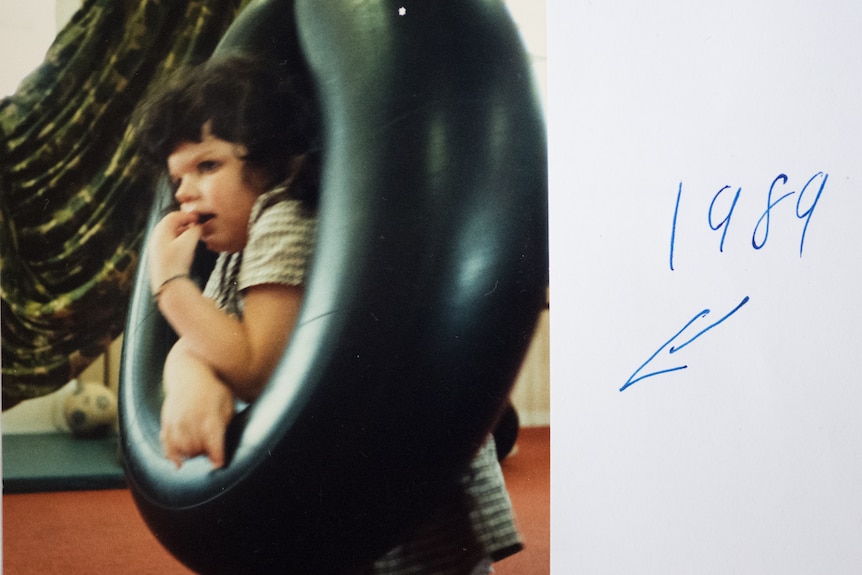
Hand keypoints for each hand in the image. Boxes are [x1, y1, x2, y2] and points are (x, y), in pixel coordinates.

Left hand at [148, 210, 201, 294]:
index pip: (173, 216)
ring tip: (192, 236)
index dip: (187, 215)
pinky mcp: (158, 257)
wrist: (168, 284)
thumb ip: (195, 230)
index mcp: (161, 231)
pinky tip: (185, 247)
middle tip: (195, 225)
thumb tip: (198, 227)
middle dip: (184, 223)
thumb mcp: (189, 242)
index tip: (197, 218)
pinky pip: (168, 243)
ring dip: (181, 232)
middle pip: (170, 224)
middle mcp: (155, 238)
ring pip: (169, 234)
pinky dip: (177, 240)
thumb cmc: (177, 263)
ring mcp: (155, 248)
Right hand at [160, 340, 234, 467]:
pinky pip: (167, 444)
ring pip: (181, 450)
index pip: (214, 446)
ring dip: (190, 455)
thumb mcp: (228, 403)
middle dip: (204, 454)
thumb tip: (222, 446)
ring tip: (198, 451)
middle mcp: (191, 421)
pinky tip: (178, 463)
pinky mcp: (166, 421)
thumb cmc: (214, 389)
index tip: (218, 465)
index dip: (217, 458)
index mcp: (210, 417)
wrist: (190, 370)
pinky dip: (172, 455)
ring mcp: (177, 421)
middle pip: (197, 450)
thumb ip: (225, 424)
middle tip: (210, 451)